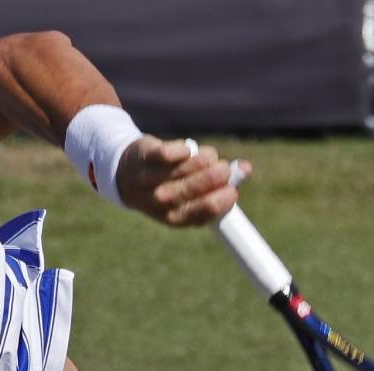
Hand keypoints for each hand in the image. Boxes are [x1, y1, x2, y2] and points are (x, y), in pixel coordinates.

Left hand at [116, 135, 251, 226]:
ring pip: (182, 169)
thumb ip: (220, 185)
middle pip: (191, 189)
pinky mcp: (144, 158)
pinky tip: (187, 150)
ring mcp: (149, 180)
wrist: (127, 173)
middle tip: (225, 170)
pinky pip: (166, 153)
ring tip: (209, 157)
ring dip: (202, 160)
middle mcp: (159, 201)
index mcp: (174, 217)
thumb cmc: (171, 185)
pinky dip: (182, 150)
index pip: (201, 212)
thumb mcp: (192, 195)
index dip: (221, 201)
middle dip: (214, 177)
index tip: (233, 190)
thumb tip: (246, 169)